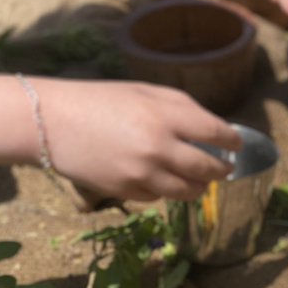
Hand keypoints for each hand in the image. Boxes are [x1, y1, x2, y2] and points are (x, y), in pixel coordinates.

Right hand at [36, 79, 241, 201]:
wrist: (51, 122)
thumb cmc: (101, 100)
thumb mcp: (145, 92)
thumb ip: (183, 109)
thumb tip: (215, 129)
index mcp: (165, 116)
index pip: (216, 133)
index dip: (232, 140)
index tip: (236, 144)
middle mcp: (158, 147)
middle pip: (209, 169)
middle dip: (222, 169)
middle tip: (225, 167)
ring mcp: (142, 173)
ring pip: (189, 191)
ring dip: (199, 186)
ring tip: (200, 180)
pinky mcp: (126, 191)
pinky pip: (159, 196)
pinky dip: (165, 189)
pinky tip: (160, 178)